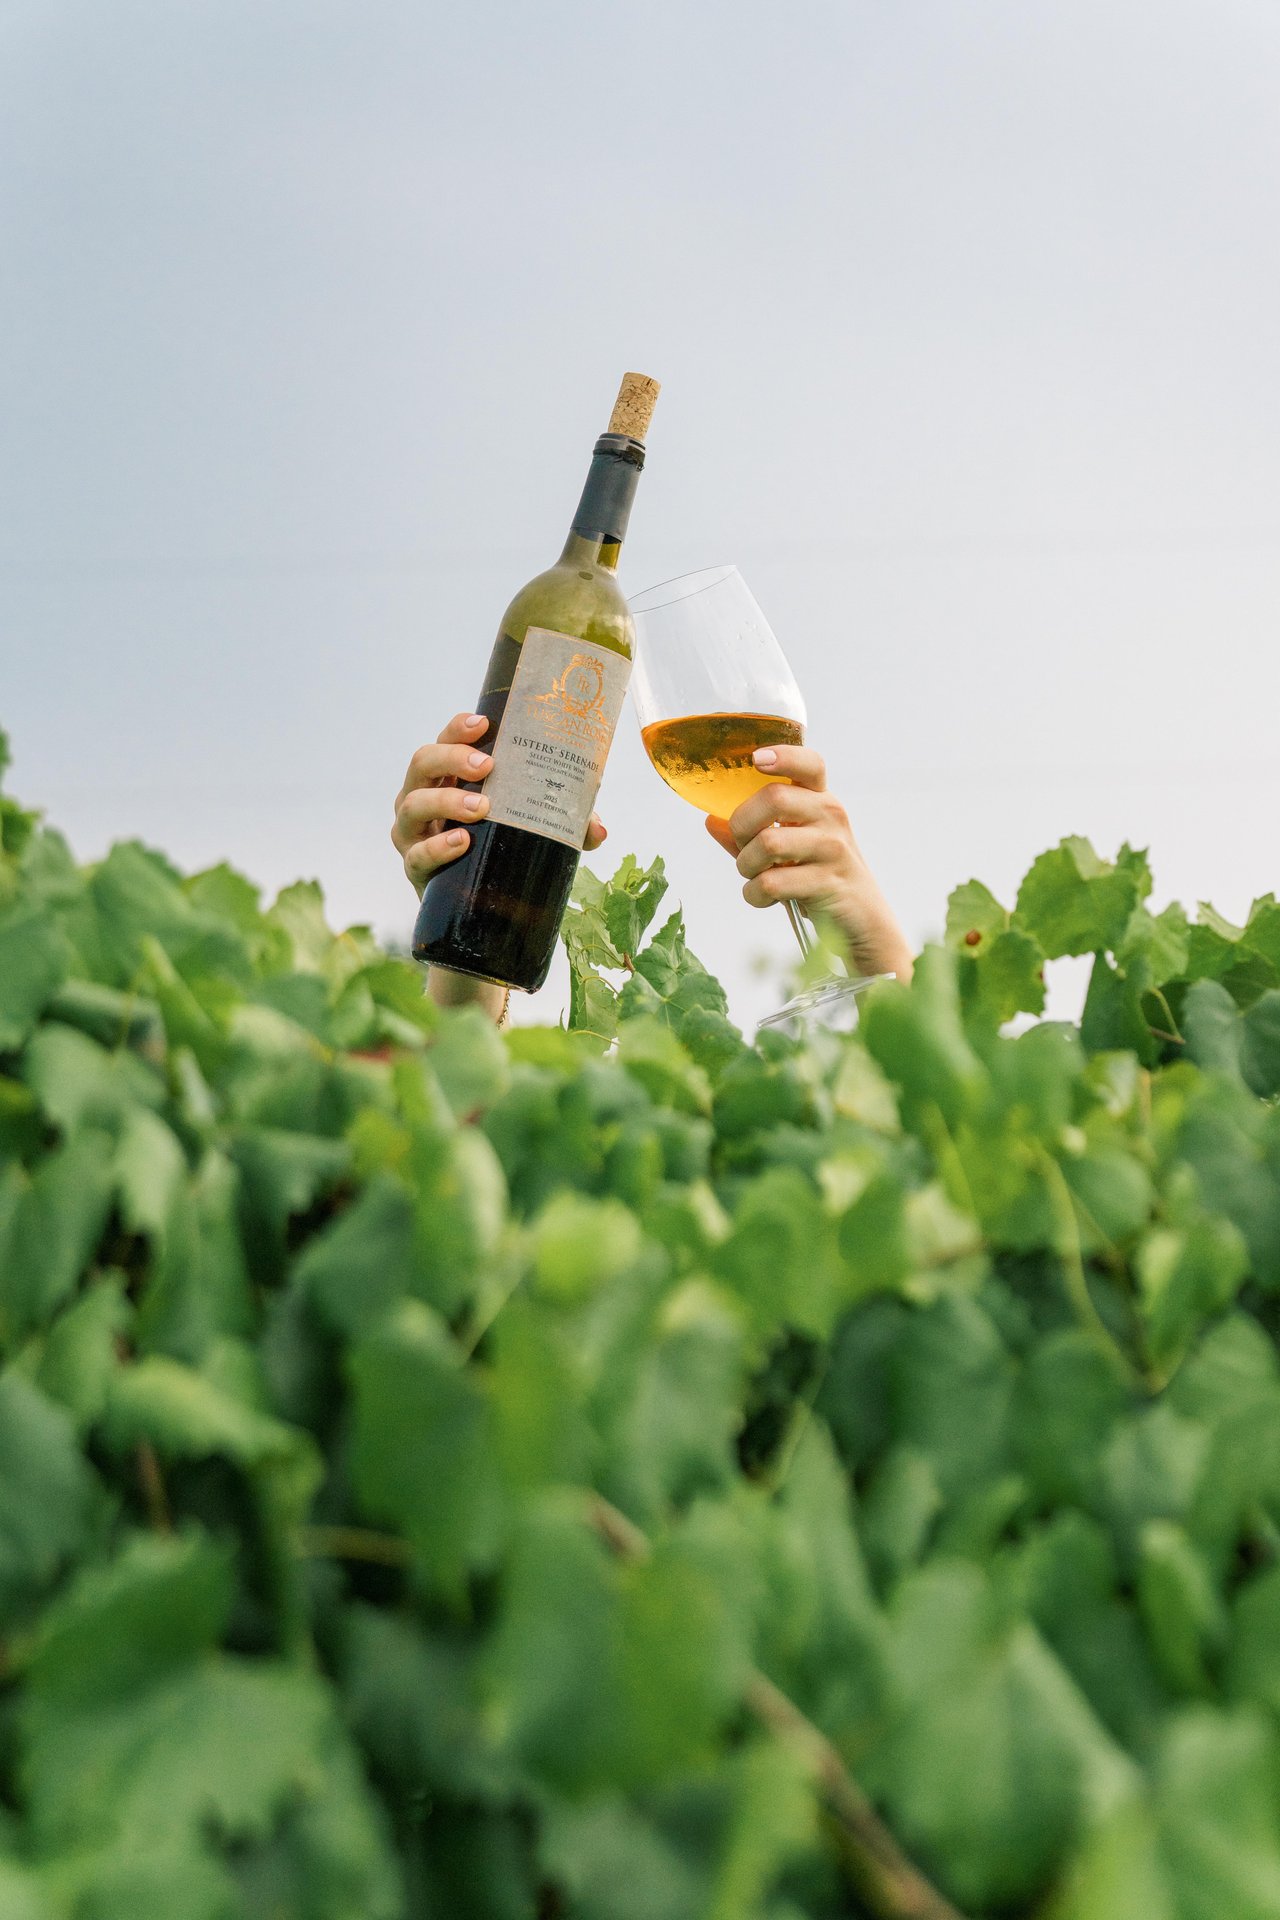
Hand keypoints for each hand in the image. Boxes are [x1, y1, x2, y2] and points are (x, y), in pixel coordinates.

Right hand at [393, 712, 608, 1019]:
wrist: (480, 909)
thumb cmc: (502, 848)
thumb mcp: (536, 829)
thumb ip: (567, 824)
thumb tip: (599, 828)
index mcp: (447, 777)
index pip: (445, 740)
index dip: (458, 728)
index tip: (484, 724)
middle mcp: (422, 797)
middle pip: (423, 763)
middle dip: (452, 758)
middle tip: (487, 766)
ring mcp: (413, 833)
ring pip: (414, 805)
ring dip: (446, 801)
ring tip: (481, 808)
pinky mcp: (415, 870)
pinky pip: (417, 856)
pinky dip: (438, 848)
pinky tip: (461, 843)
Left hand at [705, 743, 913, 980]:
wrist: (862, 920)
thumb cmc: (817, 876)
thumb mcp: (788, 848)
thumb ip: (751, 833)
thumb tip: (711, 820)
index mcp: (820, 800)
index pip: (809, 764)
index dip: (783, 755)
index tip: (757, 759)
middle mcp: (830, 816)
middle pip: (774, 798)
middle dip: (742, 826)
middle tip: (743, 847)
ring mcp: (832, 849)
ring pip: (768, 843)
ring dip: (746, 865)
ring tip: (754, 877)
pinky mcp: (828, 882)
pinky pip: (772, 883)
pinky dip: (755, 894)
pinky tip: (763, 898)